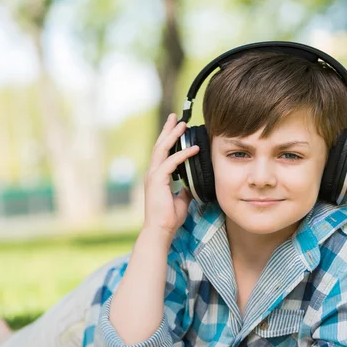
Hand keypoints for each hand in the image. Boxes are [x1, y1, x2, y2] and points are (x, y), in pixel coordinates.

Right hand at [143, 113, 199, 236]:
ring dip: (173, 135)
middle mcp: (153, 173)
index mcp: (157, 176)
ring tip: (183, 124)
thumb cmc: (169, 217)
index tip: (177, 128)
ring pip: (163, 149)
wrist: (160, 230)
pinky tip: (193, 149)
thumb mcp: (182, 200)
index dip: (169, 139)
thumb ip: (185, 189)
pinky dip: (183, 154)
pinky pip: (171, 162)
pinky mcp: (158, 180)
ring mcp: (154, 176)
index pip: (163, 152)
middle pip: (160, 145)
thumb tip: (193, 183)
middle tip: (176, 117)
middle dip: (168, 130)